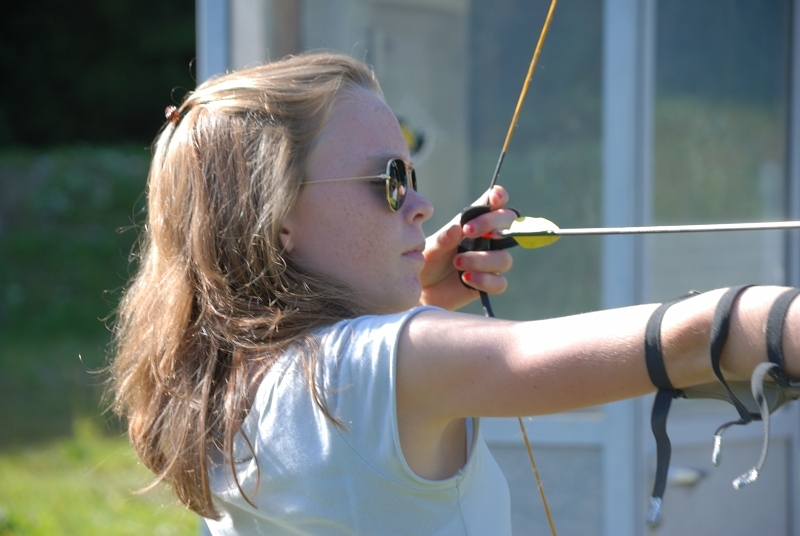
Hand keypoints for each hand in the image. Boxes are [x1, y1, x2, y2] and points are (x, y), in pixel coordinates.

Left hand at [418, 186, 515, 310]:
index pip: (495, 205)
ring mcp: (490, 262)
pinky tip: (466, 278)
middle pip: (508, 224)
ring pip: (504, 258)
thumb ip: (442, 239)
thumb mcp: (430, 249)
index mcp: (473, 223)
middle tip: (468, 231)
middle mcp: (486, 240)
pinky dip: (484, 280)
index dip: (499, 197)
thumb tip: (457, 228)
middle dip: (491, 223)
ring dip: (482, 259)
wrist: (422, 290)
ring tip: (458, 263)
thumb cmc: (427, 262)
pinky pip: (499, 282)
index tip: (494, 198)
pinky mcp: (488, 284)